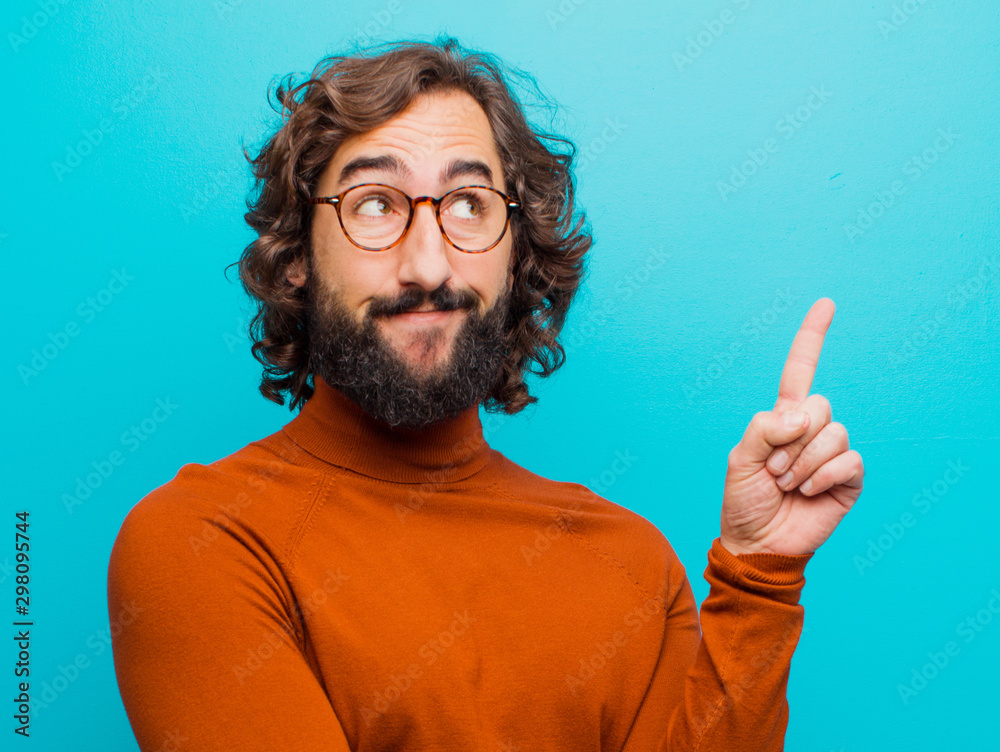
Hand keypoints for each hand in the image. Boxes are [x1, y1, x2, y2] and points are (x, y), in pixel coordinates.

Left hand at [719, 298, 863, 555]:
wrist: (758, 543)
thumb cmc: (744, 500)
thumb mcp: (740, 458)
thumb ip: (765, 428)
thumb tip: (803, 416)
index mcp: (782, 417)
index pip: (800, 370)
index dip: (812, 337)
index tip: (826, 303)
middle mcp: (810, 429)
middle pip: (820, 405)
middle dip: (792, 439)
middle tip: (774, 468)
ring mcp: (831, 453)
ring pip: (833, 433)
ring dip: (803, 462)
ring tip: (787, 484)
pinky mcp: (848, 478)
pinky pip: (848, 460)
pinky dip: (822, 476)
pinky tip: (807, 492)